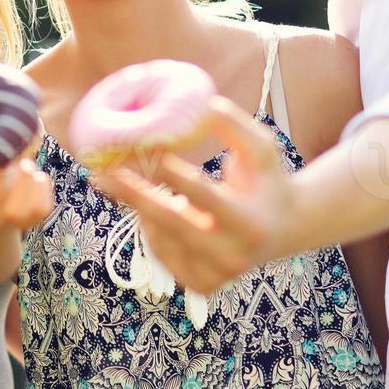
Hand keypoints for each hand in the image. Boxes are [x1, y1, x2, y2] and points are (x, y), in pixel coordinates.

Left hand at [90, 96, 291, 293]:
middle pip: (173, 223)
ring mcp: (217, 274)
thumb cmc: (268, 179)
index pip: (205, 196)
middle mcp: (235, 255)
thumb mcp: (262, 147)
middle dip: (135, 195)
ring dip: (143, 208)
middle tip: (103, 174)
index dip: (174, 175)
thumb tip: (201, 103)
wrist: (285, 229)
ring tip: (135, 182)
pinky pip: (161, 254)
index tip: (148, 152)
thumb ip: (233, 124)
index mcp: (252, 221)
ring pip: (161, 239)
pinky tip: (155, 208)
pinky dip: (152, 229)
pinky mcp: (202, 284)